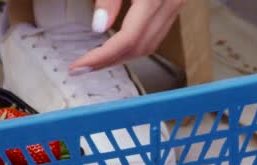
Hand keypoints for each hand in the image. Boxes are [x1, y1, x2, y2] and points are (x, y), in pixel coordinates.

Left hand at [70, 0, 185, 71]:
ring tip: (97, 58)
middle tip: (83, 66)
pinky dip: (136, 42)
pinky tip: (117, 41)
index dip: (103, 57)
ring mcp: (177, 3)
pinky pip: (157, 32)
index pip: (128, 39)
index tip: (79, 66)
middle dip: (111, 60)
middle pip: (141, 47)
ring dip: (124, 55)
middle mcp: (170, 2)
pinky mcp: (176, 0)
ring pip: (151, 43)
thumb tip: (99, 27)